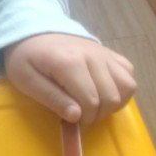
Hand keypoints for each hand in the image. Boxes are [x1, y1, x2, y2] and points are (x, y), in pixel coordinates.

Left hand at [3, 33, 135, 126]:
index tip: (72, 123)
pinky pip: (128, 74)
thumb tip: (76, 117)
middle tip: (81, 116)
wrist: (32, 32)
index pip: (90, 101)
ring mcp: (104, 52)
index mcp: (69, 62)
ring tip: (94, 106)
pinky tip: (103, 91)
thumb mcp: (27, 81)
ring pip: (126, 86)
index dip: (84, 119)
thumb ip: (52, 98)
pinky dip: (121, 88)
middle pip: (110, 97)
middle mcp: (92, 55)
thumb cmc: (26, 59)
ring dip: (113, 103)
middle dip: (97, 115)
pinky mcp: (110, 52)